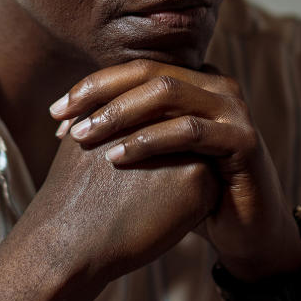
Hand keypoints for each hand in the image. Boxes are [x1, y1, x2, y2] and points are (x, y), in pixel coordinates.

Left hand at [50, 59, 300, 281]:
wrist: (244, 230)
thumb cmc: (191, 191)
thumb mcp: (156, 153)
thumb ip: (127, 127)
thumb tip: (66, 116)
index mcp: (196, 81)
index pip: (137, 70)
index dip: (93, 85)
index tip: (55, 112)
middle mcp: (218, 85)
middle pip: (150, 73)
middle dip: (100, 94)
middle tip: (63, 120)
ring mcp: (234, 109)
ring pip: (168, 94)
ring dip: (119, 114)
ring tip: (83, 137)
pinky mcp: (244, 140)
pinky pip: (190, 131)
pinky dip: (149, 141)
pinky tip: (117, 158)